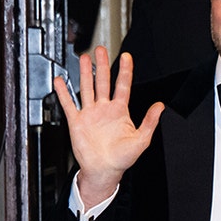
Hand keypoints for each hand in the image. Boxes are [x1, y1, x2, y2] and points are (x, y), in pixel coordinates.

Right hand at [52, 46, 163, 206]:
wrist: (104, 170)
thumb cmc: (122, 158)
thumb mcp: (142, 139)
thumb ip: (150, 121)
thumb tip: (160, 106)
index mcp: (120, 111)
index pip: (123, 86)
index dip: (125, 71)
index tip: (126, 57)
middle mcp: (105, 109)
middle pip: (103, 81)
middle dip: (102, 65)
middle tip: (100, 50)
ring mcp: (90, 114)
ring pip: (87, 88)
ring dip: (85, 73)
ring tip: (84, 58)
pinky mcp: (77, 121)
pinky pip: (69, 104)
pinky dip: (64, 92)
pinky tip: (60, 81)